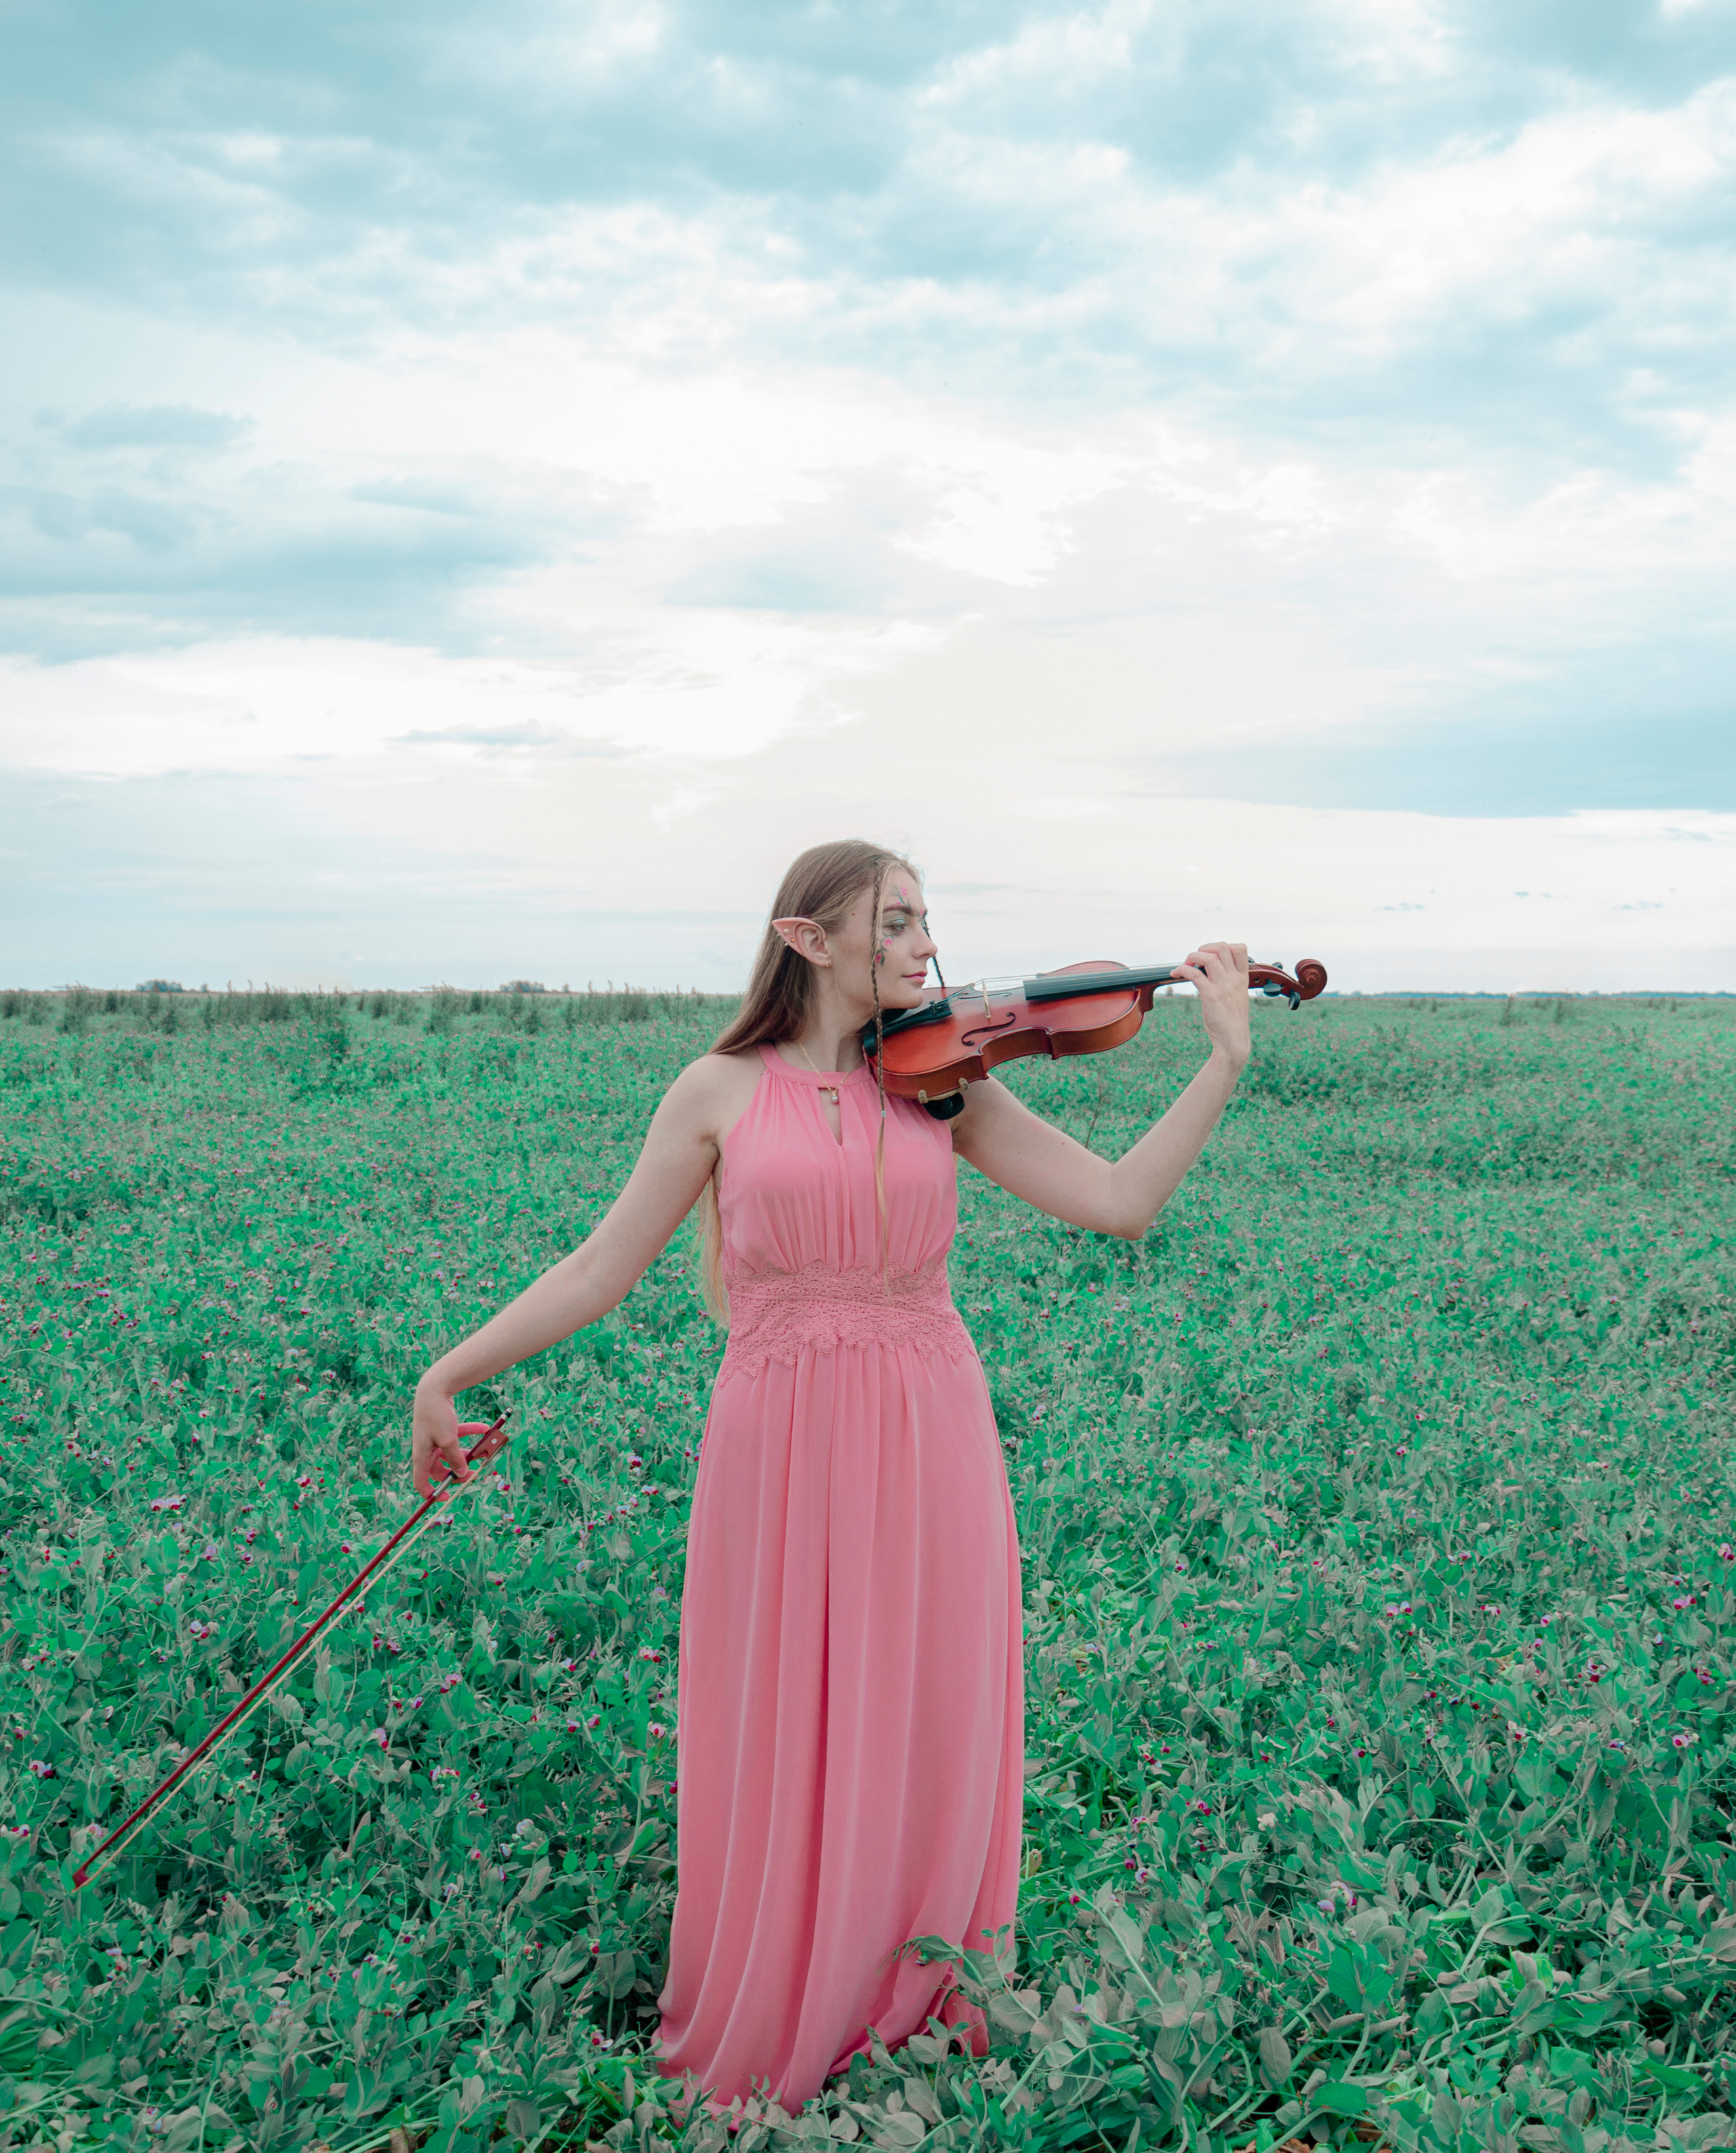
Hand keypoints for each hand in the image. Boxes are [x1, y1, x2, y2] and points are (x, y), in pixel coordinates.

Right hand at [412, 1383, 474, 1497]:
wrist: (434, 1389)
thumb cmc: (436, 1416)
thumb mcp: (448, 1440)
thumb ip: (456, 1458)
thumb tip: (462, 1473)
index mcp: (421, 1456)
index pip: (421, 1482)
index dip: (432, 1493)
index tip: (447, 1496)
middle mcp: (426, 1450)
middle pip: (441, 1469)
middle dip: (458, 1471)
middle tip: (474, 1473)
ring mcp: (434, 1439)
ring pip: (452, 1453)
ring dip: (468, 1453)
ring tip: (484, 1453)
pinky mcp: (442, 1428)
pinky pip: (458, 1436)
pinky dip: (470, 1433)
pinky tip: (485, 1428)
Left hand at [1173, 940, 1250, 1069]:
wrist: (1233, 1042)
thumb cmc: (1232, 1023)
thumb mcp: (1237, 998)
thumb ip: (1229, 984)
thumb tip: (1211, 973)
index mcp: (1242, 979)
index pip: (1240, 948)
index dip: (1222, 947)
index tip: (1210, 956)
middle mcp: (1235, 979)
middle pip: (1222, 947)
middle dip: (1204, 948)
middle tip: (1195, 960)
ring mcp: (1224, 986)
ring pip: (1208, 957)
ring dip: (1192, 957)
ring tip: (1184, 966)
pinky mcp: (1211, 995)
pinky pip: (1194, 973)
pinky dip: (1182, 969)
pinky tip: (1176, 974)